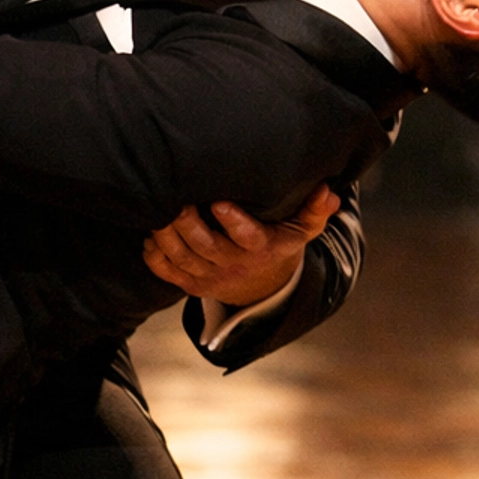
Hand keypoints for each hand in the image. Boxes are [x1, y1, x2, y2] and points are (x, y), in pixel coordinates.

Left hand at [142, 184, 339, 304]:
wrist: (261, 286)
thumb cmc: (278, 243)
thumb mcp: (302, 230)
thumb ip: (315, 211)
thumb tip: (328, 192)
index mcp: (261, 248)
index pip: (248, 237)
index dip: (234, 222)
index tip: (219, 203)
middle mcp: (233, 264)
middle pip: (206, 246)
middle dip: (187, 224)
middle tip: (175, 199)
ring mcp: (210, 276)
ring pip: (183, 258)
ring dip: (166, 237)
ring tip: (156, 211)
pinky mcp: (192, 283)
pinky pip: (169, 273)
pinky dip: (156, 258)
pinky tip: (149, 237)